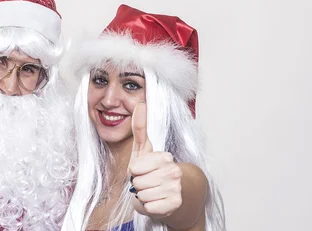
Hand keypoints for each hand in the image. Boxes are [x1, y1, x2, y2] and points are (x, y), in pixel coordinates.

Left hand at [129, 102, 182, 218]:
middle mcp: (174, 171)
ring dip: (143, 196)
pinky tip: (157, 201)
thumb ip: (140, 127)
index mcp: (165, 157)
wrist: (169, 194)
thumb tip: (140, 103)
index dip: (135, 171)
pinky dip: (149, 207)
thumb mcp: (143, 150)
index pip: (135, 168)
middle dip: (138, 184)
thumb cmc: (152, 171)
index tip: (142, 170)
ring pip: (143, 195)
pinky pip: (149, 207)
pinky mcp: (175, 204)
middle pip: (138, 182)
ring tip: (152, 191)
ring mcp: (176, 188)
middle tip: (147, 182)